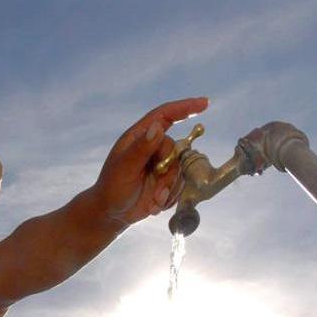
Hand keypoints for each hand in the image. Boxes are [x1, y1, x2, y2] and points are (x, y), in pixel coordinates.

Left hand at [93, 97, 208, 226]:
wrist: (112, 213)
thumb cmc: (112, 188)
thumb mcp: (124, 168)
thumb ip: (141, 148)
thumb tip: (158, 126)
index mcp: (139, 137)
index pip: (164, 115)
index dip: (185, 107)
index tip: (205, 103)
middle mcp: (152, 147)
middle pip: (176, 149)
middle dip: (170, 173)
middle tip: (158, 192)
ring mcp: (161, 164)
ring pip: (180, 169)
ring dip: (169, 189)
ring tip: (154, 202)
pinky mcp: (166, 180)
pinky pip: (180, 184)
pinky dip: (170, 197)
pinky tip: (155, 205)